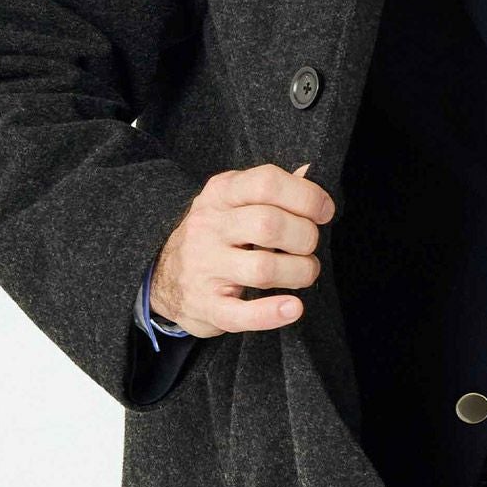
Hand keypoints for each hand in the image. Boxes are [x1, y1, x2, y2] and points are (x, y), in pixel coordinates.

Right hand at [149, 162, 334, 336]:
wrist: (162, 276)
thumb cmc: (215, 235)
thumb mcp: (234, 202)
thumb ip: (271, 189)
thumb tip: (309, 172)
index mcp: (220, 194)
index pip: (267, 182)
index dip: (306, 197)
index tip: (324, 212)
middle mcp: (209, 227)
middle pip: (269, 225)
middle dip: (305, 237)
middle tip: (309, 246)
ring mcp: (205, 267)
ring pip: (263, 268)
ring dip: (299, 272)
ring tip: (304, 272)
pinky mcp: (207, 306)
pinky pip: (242, 314)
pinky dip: (272, 314)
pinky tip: (292, 308)